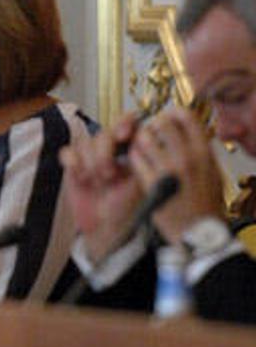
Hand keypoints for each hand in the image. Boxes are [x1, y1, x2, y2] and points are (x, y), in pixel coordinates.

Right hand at [60, 112, 143, 260]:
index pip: (128, 123)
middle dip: (105, 152)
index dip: (125, 124)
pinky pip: (68, 152)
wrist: (106, 227)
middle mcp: (111, 149)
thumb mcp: (141, 184)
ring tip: (97, 180)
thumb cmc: (126, 207)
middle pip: (104, 132)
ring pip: (85, 142)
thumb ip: (142, 163)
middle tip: (108, 173)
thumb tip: (143, 144)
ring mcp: (91, 156)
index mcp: (132, 148)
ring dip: (91, 161)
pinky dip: (74, 163)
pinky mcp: (73, 164)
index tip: (124, 135)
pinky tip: (82, 177)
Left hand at [129, 106, 224, 244]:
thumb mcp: (212, 171)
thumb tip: (186, 130)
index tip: (167, 118)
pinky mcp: (151, 183)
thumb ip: (200, 150)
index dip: (172, 114)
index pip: (186, 117)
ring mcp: (167, 170)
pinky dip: (134, 156)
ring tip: (142, 147)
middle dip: (152, 125)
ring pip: (144, 138)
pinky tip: (138, 161)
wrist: (197, 232)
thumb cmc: (204, 204)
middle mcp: (186, 158)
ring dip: (139, 140)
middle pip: (162, 123)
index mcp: (204, 152)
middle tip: (150, 133)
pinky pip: (135, 158)